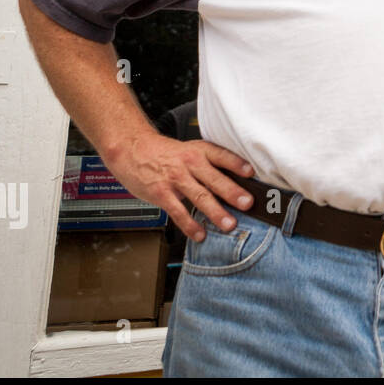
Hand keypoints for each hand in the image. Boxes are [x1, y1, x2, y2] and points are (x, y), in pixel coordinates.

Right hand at [99, 131, 255, 240]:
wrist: (132, 150)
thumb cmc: (165, 153)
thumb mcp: (190, 150)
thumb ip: (210, 165)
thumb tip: (237, 182)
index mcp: (200, 151)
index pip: (222, 156)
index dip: (237, 164)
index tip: (251, 173)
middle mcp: (189, 163)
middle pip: (214, 178)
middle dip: (232, 192)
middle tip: (247, 203)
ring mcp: (175, 179)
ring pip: (198, 196)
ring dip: (215, 212)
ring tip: (229, 224)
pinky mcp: (161, 193)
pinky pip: (177, 211)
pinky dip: (189, 225)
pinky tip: (199, 234)